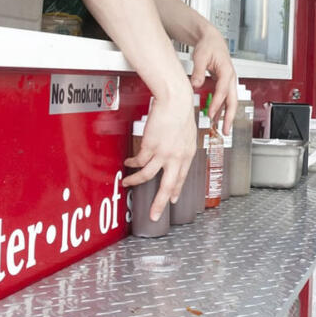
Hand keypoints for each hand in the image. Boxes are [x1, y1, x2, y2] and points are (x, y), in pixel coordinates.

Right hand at [122, 90, 195, 219]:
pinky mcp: (150, 146)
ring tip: (128, 184)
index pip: (181, 178)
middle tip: (154, 215)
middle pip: (167, 186)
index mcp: (187, 154)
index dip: (175, 191)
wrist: (176, 100)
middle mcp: (176, 157)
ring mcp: (163, 153)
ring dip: (136, 181)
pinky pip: (138, 161)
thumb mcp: (187, 134)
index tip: (172, 200)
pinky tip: (128, 163)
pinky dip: (132, 164)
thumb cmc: (181, 111)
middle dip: (159, 203)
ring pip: (147, 176)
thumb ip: (181, 146)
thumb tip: (174, 153)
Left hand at [189, 26, 236, 133]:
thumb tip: (195, 85)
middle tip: (225, 130)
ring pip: (230, 102)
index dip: (217, 104)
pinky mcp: (224, 84)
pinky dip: (221, 109)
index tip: (210, 114)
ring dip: (227, 116)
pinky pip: (225, 99)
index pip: (223, 91)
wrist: (212, 40)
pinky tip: (216, 118)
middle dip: (230, 117)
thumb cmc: (208, 46)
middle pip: (233, 101)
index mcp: (227, 71)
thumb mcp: (201, 56)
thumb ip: (198, 71)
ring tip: (222, 130)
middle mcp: (230, 78)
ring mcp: (229, 82)